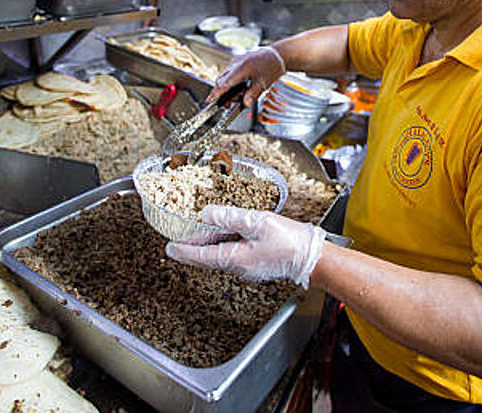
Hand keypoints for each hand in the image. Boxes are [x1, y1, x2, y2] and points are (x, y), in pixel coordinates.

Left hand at [165, 206, 325, 287]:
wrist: (312, 258)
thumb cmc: (290, 242)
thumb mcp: (257, 222)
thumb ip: (230, 217)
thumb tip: (207, 214)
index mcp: (235, 258)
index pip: (201, 256)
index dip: (183, 251)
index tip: (169, 248)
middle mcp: (239, 267)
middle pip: (208, 257)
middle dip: (193, 247)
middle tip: (179, 239)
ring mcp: (248, 267)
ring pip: (220, 255)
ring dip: (208, 245)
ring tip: (199, 233)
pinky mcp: (257, 264)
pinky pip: (233, 254)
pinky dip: (224, 244)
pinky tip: (227, 234)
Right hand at [208, 46, 285, 106]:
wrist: (278, 55)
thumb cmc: (272, 67)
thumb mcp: (263, 83)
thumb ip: (252, 94)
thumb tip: (244, 104)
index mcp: (242, 68)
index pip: (225, 83)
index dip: (216, 93)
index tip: (209, 100)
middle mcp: (236, 63)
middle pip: (222, 80)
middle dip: (223, 93)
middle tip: (228, 104)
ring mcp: (236, 60)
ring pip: (225, 76)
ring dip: (228, 88)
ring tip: (240, 95)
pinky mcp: (238, 60)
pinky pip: (230, 72)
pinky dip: (232, 81)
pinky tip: (241, 86)